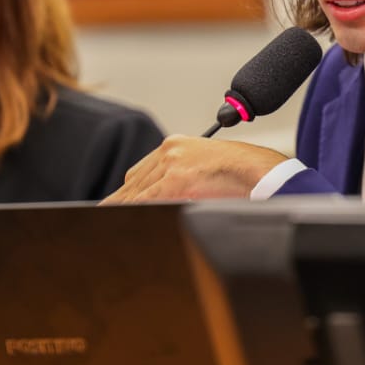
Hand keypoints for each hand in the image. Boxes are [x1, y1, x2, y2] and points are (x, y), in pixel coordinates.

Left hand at [101, 135, 287, 203]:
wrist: (261, 171)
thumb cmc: (244, 173)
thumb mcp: (207, 168)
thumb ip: (185, 177)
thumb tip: (168, 197)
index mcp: (177, 146)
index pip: (142, 171)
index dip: (128, 190)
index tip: (117, 201)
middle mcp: (171, 150)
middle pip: (134, 180)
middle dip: (120, 199)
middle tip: (104, 212)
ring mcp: (173, 163)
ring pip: (137, 190)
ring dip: (123, 206)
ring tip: (107, 218)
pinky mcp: (177, 178)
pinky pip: (147, 199)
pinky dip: (135, 209)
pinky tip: (123, 217)